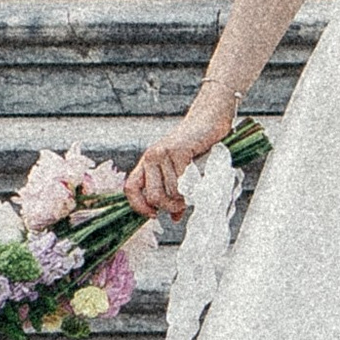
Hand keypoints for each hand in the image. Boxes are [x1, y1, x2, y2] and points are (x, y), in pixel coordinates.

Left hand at [128, 95, 235, 223]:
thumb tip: (174, 219)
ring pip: (170, 192)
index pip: (130, 189)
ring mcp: (163, 153)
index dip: (139, 206)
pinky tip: (198, 184)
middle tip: (182, 207)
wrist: (209, 120)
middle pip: (153, 196)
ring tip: (194, 193)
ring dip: (185, 199)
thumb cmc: (197, 147)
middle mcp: (151, 157)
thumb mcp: (180, 171)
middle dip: (169, 207)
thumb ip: (174, 193)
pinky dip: (192, 188)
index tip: (154, 214)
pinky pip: (182, 181)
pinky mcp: (179, 150)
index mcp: (147, 162)